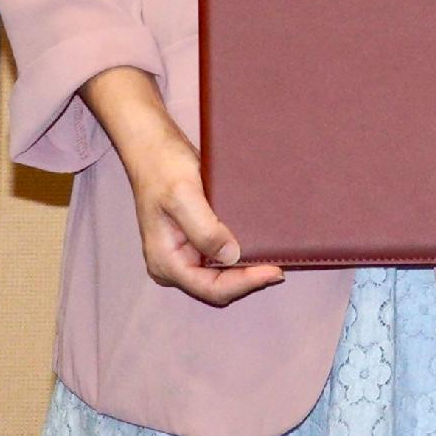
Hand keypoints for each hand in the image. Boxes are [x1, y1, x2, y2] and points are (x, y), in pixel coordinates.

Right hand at [82, 65, 283, 306]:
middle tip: (281, 264)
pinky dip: (241, 255)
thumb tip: (231, 256)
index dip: (244, 283)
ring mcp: (185, 254)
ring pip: (222, 275)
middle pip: (218, 287)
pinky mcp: (195, 241)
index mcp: (166, 262)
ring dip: (247, 268)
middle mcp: (174, 265)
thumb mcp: (184, 195)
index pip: (211, 288)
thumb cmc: (163, 168)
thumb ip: (205, 229)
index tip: (274, 269)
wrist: (154, 147)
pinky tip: (260, 244)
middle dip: (248, 279)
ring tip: (275, 256)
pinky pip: (221, 257)